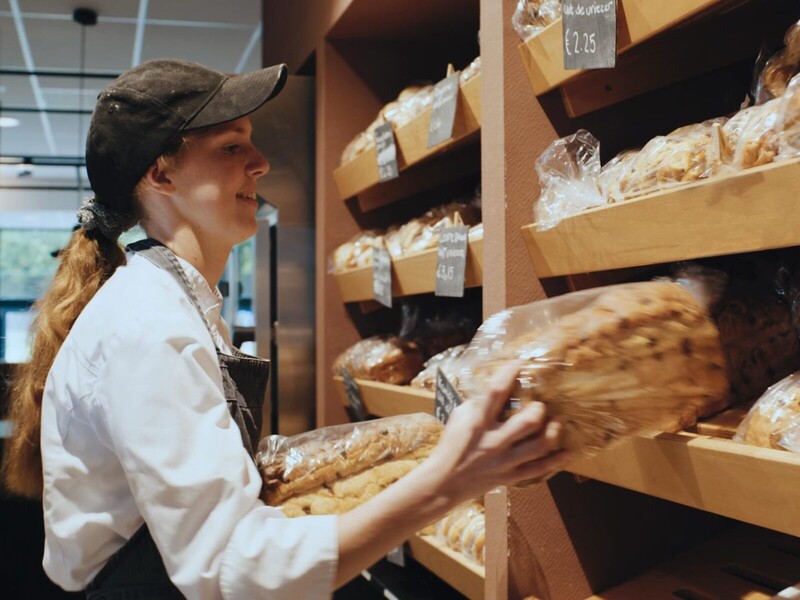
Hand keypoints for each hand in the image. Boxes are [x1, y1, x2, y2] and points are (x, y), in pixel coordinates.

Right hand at [423, 362, 571, 503]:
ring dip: (553, 431)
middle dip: (538, 410)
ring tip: (559, 421)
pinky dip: (556, 461)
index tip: (521, 362)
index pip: (496, 391)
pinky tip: (569, 452)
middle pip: (526, 422)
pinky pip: (539, 469)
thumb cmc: (451, 444)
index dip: (510, 373)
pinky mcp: (510, 476)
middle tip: (540, 404)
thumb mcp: (459, 417)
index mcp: (478, 422)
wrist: (444, 482)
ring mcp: (504, 461)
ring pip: (538, 446)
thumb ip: (479, 403)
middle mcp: (493, 441)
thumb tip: (501, 387)